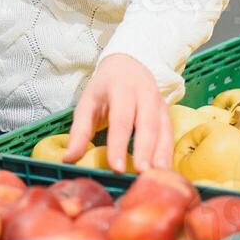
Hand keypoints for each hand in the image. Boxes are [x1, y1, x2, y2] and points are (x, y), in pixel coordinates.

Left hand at [65, 53, 171, 172]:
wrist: (129, 63)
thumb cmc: (105, 87)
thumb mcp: (88, 102)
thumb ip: (80, 131)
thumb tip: (69, 160)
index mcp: (121, 89)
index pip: (120, 119)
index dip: (118, 144)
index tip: (116, 167)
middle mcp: (144, 94)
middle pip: (147, 124)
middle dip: (145, 150)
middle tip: (141, 173)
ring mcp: (159, 103)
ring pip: (163, 130)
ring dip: (161, 154)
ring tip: (157, 177)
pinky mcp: (167, 112)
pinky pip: (170, 134)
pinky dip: (168, 153)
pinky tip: (164, 172)